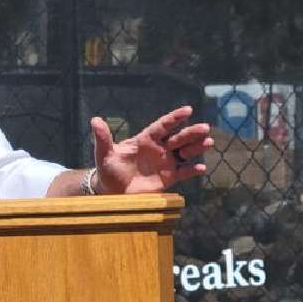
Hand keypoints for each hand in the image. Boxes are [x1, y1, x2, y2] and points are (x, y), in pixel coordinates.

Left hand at [91, 106, 212, 193]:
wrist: (111, 191)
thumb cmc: (108, 170)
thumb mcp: (104, 154)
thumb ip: (103, 138)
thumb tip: (95, 120)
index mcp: (145, 140)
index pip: (162, 126)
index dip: (174, 118)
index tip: (188, 110)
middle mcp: (158, 149)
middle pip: (178, 138)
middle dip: (191, 133)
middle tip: (205, 127)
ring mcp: (165, 163)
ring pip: (184, 153)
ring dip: (196, 148)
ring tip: (208, 142)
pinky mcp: (168, 178)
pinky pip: (183, 173)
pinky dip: (192, 170)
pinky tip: (200, 168)